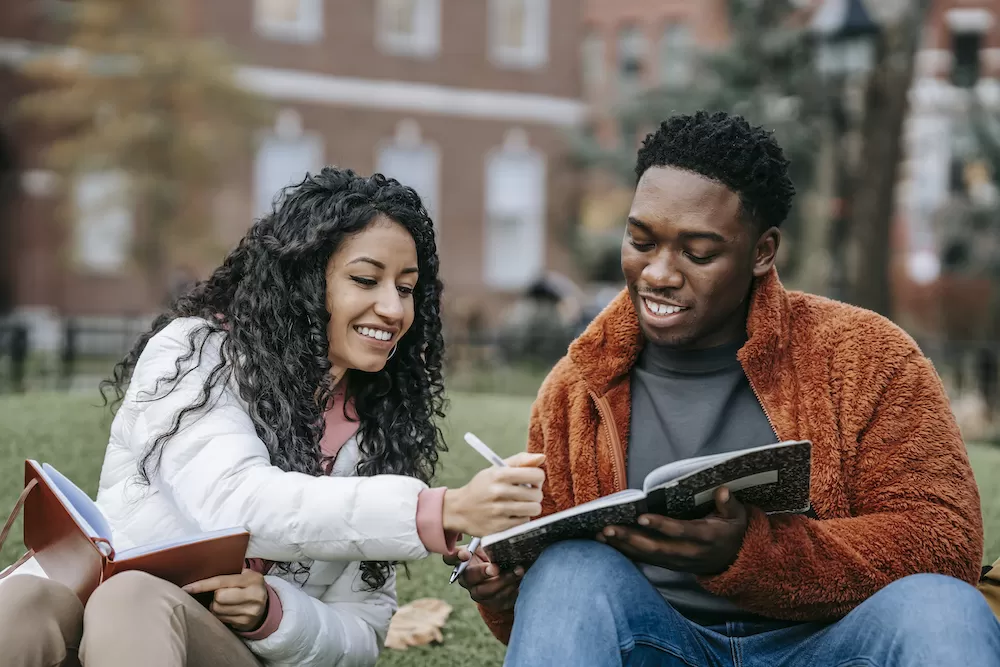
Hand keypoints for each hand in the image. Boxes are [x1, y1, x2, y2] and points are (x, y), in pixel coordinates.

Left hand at [183, 568, 268, 631]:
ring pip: (217, 610)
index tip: (186, 588)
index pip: (222, 582)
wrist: (265, 607)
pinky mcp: (244, 623)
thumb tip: (203, 572)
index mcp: (253, 580)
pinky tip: (227, 611)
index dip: (203, 585)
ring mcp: (250, 612)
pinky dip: (219, 615)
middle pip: (219, 598)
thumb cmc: (249, 587)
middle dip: (215, 596)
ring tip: (224, 603)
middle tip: (220, 594)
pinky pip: (221, 619)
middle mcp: (254, 596)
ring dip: (215, 606)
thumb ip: (231, 573)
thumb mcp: (247, 576)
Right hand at [443, 452, 544, 536]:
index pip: (536, 475)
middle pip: (537, 494)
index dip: (537, 478)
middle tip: (525, 494)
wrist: (459, 509)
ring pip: (533, 509)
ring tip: (521, 505)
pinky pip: (524, 522)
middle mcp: (499, 492)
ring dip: (530, 507)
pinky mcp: (499, 527)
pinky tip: (512, 514)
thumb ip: (520, 461)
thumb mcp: (496, 469)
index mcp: (500, 474)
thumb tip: (542, 457)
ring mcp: (499, 511)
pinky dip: (521, 519)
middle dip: (535, 494)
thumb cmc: (482, 487)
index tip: (531, 481)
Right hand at [443, 545, 522, 612]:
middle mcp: (466, 578)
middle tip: (495, 568)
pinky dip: (510, 588)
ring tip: (517, 571)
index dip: (455, 556)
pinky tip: (518, 580)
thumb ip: (488, 542)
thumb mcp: (489, 547)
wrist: (506, 578)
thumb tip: (497, 534)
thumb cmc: (494, 556)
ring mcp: (477, 592)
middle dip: (482, 572)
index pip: (450, 558)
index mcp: (462, 561)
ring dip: (502, 581)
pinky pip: (498, 598)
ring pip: (485, 590)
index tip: (466, 554)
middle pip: (468, 577)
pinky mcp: (490, 603)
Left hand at [597, 487, 747, 574]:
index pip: (680, 531)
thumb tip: (722, 490)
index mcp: (705, 537)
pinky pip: (645, 560)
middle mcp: (689, 552)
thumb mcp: (738, 517)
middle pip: (656, 548)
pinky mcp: (669, 564)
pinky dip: (625, 552)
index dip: (661, 525)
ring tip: (600, 535)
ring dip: (622, 546)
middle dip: (630, 538)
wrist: (734, 561)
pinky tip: (607, 544)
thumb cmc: (732, 532)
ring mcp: (677, 561)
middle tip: (608, 528)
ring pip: (647, 556)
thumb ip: (730, 504)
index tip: (641, 516)